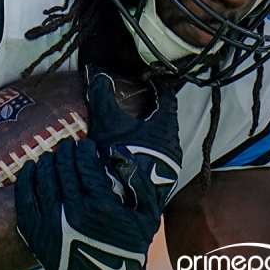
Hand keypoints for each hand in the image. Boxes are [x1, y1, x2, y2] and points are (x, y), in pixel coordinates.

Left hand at [16, 138, 159, 269]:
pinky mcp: (36, 234)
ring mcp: (52, 223)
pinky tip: (30, 169)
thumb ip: (137, 180)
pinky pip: (24, 198)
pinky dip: (25, 179)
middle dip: (64, 151)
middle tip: (67, 145)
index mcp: (101, 205)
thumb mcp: (147, 215)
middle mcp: (74, 212)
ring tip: (51, 156)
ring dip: (46, 161)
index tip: (84, 145)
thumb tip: (117, 150)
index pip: (85, 163)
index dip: (83, 149)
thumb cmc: (129, 247)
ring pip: (42, 178)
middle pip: (62, 167)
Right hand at [86, 73, 181, 210]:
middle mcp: (174, 142)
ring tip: (127, 130)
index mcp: (165, 124)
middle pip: (166, 119)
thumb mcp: (107, 121)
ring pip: (161, 140)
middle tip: (133, 104)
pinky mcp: (163, 178)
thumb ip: (102, 96)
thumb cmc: (123, 155)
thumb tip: (96, 71)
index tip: (145, 80)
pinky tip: (128, 153)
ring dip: (147, 133)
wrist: (131, 198)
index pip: (167, 96)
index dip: (156, 85)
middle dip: (150, 111)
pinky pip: (156, 157)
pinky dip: (144, 150)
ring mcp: (170, 163)